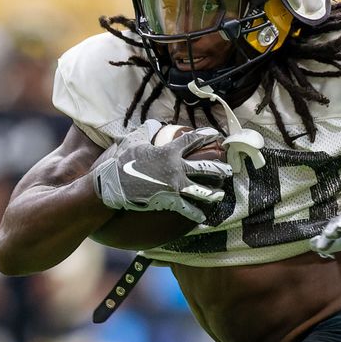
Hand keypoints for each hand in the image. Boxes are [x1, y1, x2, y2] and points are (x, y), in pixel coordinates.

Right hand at [89, 120, 231, 221]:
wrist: (112, 185)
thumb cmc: (121, 162)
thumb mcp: (133, 141)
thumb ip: (146, 132)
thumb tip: (154, 125)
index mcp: (168, 151)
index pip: (193, 140)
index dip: (206, 136)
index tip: (216, 135)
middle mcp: (176, 168)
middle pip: (206, 167)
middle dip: (220, 168)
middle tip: (228, 169)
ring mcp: (174, 186)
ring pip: (202, 190)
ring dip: (214, 192)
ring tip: (221, 193)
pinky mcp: (169, 201)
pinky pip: (188, 209)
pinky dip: (196, 214)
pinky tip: (203, 216)